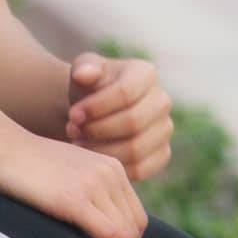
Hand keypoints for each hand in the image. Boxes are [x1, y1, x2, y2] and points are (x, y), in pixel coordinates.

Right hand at [0, 126, 146, 237]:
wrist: (0, 146)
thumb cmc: (27, 166)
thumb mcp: (70, 171)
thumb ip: (90, 189)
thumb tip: (101, 226)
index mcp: (111, 167)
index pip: (136, 215)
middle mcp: (109, 173)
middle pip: (135, 227)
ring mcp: (94, 184)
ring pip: (125, 234)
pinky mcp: (76, 199)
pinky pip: (108, 235)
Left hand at [65, 53, 172, 180]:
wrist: (95, 110)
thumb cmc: (89, 86)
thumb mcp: (82, 71)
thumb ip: (83, 68)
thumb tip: (83, 74)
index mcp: (145, 73)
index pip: (125, 92)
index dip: (96, 107)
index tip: (72, 115)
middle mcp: (161, 101)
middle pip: (133, 122)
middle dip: (98, 130)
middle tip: (73, 131)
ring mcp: (164, 129)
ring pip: (136, 149)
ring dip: (102, 150)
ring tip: (78, 143)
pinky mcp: (161, 155)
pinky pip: (139, 169)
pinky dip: (112, 167)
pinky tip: (93, 159)